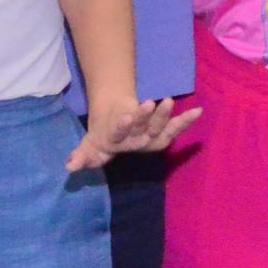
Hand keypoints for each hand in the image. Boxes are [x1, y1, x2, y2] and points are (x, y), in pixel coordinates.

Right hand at [69, 93, 194, 173]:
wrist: (117, 131)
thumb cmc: (102, 137)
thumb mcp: (89, 146)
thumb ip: (82, 156)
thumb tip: (69, 167)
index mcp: (118, 142)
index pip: (120, 134)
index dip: (124, 126)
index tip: (127, 116)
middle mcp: (137, 142)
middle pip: (143, 129)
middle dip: (147, 117)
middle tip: (151, 103)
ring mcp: (151, 136)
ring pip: (158, 126)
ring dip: (165, 115)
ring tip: (169, 101)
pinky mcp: (163, 131)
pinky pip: (176, 127)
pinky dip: (187, 121)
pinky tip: (199, 111)